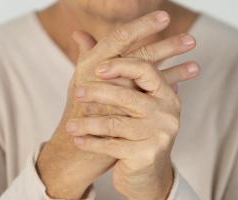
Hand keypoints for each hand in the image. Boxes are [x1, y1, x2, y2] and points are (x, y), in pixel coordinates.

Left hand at [67, 57, 198, 199]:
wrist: (148, 171)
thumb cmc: (138, 130)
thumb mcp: (135, 103)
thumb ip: (113, 72)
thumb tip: (79, 34)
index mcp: (166, 94)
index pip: (146, 70)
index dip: (121, 65)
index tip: (98, 69)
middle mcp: (167, 112)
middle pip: (127, 96)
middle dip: (97, 94)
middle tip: (77, 94)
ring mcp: (160, 134)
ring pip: (115, 122)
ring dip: (88, 124)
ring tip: (70, 126)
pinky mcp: (148, 154)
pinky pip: (112, 145)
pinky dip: (92, 142)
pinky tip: (79, 140)